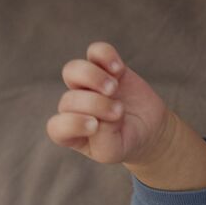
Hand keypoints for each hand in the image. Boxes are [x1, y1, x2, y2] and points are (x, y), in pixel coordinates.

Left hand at [45, 40, 171, 167]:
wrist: (149, 129)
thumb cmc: (126, 143)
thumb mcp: (114, 152)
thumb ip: (101, 139)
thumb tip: (97, 114)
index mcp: (72, 134)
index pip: (56, 128)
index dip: (72, 124)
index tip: (95, 126)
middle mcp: (74, 108)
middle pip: (69, 99)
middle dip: (95, 104)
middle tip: (118, 112)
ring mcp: (87, 85)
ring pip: (72, 70)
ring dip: (92, 77)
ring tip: (113, 88)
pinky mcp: (104, 68)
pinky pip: (95, 52)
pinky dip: (105, 56)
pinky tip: (119, 70)